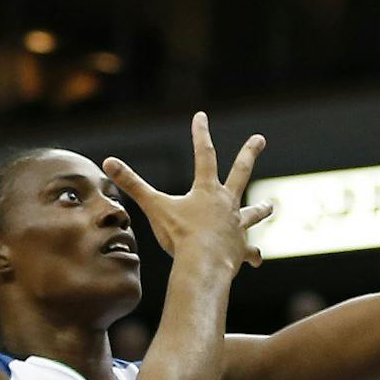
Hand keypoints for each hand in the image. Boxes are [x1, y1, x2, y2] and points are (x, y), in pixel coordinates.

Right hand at [103, 112, 271, 269]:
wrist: (204, 264)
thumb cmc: (179, 235)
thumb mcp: (154, 207)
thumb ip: (132, 184)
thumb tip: (108, 162)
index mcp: (206, 191)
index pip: (203, 154)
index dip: (200, 134)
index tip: (201, 116)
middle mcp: (227, 204)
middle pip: (240, 172)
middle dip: (249, 153)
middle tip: (260, 139)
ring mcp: (236, 225)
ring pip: (252, 213)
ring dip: (261, 209)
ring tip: (271, 205)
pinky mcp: (240, 248)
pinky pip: (249, 252)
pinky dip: (252, 255)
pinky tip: (257, 259)